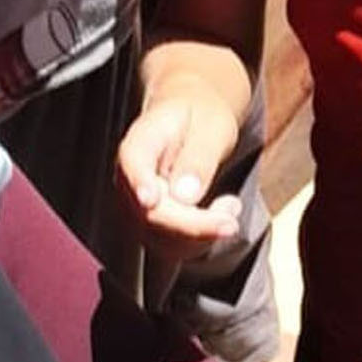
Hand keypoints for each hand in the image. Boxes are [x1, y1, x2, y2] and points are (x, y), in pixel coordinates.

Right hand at [115, 78, 242, 259]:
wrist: (193, 118)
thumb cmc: (201, 116)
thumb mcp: (211, 127)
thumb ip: (198, 159)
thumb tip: (185, 195)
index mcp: (139, 143)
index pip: (132, 165)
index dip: (139, 184)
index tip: (150, 200)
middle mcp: (130, 179)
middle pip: (150, 214)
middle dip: (193, 225)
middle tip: (231, 216)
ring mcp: (137, 205)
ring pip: (162, 239)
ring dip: (202, 233)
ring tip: (230, 206)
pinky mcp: (153, 224)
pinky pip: (174, 245)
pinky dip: (203, 237)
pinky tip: (222, 212)